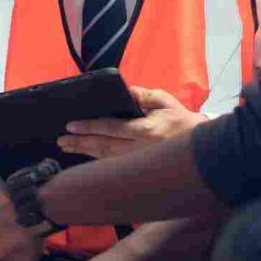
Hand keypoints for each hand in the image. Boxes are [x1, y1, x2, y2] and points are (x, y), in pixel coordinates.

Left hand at [57, 86, 207, 158]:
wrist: (199, 148)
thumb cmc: (180, 120)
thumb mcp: (165, 101)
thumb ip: (144, 96)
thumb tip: (126, 91)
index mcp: (144, 131)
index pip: (110, 128)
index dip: (89, 127)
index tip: (72, 125)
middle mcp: (137, 149)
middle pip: (102, 146)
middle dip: (80, 143)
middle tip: (61, 140)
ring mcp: (137, 162)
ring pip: (105, 159)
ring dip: (84, 153)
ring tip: (67, 148)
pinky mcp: (138, 169)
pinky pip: (112, 166)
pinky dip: (96, 162)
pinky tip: (85, 159)